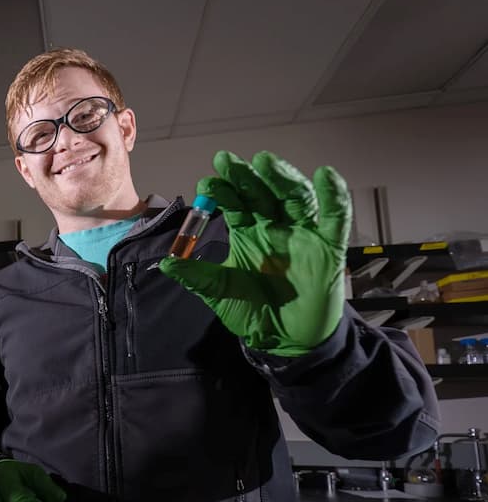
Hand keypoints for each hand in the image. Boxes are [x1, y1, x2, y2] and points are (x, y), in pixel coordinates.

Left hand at [159, 150, 351, 356]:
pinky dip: (334, 195)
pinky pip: (336, 217)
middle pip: (262, 194)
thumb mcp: (220, 293)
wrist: (285, 340)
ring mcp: (302, 234)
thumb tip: (165, 264)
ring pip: (295, 197)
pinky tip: (325, 176)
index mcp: (248, 233)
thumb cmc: (253, 312)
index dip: (223, 192)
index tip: (206, 184)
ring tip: (265, 162)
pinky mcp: (329, 246)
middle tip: (227, 162)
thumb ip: (197, 277)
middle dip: (246, 177)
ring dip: (282, 178)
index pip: (235, 204)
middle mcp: (274, 227)